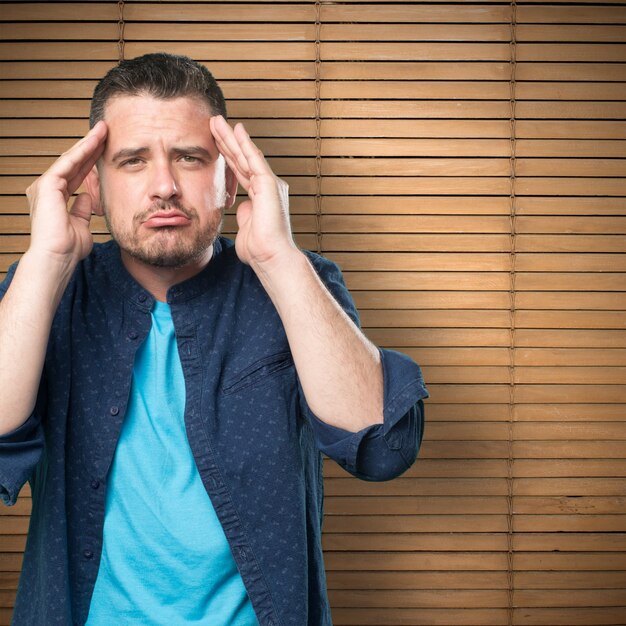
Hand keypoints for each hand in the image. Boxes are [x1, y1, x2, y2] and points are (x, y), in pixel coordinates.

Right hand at [26, 121, 107, 266]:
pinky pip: (67, 163)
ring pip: (70, 159)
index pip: (77, 173)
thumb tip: (86, 198)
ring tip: (103, 130)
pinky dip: (82, 151)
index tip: (105, 147)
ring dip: (87, 143)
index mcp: (56, 198)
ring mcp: (45, 186)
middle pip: (73, 162)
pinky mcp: (47, 185)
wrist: (57, 258)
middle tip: (105, 130)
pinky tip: (94, 141)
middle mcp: (48, 189)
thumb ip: (82, 211)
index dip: (91, 160)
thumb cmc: (68, 249)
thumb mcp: (81, 227)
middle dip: (90, 146)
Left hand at [209, 115, 296, 268]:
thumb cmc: (259, 249)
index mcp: (260, 196)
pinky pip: (254, 159)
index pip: (239, 170)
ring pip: (245, 155)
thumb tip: (240, 208)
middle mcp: (267, 187)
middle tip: (213, 123)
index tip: (215, 142)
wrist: (271, 257)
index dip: (227, 156)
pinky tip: (236, 130)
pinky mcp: (269, 184)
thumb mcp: (246, 228)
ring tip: (217, 121)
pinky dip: (245, 144)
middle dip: (227, 141)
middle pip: (241, 159)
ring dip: (230, 137)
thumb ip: (244, 214)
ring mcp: (269, 184)